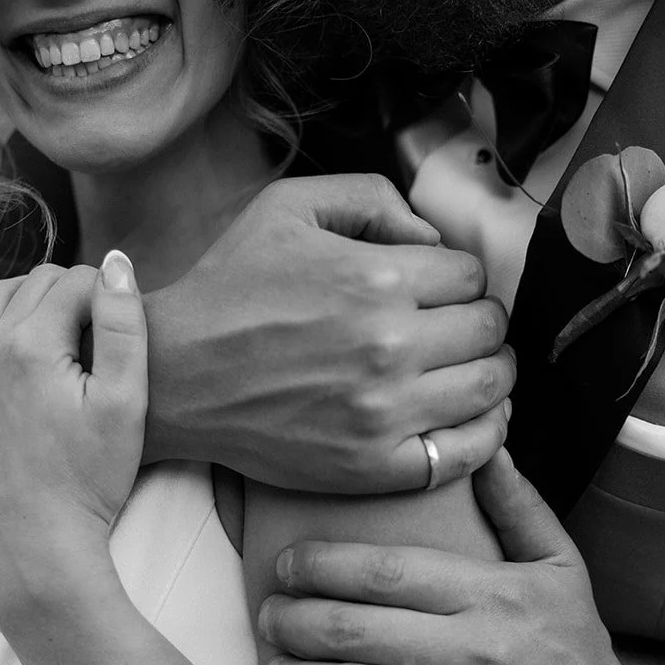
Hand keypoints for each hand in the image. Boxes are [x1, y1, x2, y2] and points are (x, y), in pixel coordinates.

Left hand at [0, 254, 147, 619]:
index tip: (127, 322)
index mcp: (33, 345)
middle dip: (71, 291)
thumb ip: (123, 325)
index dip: (109, 292)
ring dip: (27, 301)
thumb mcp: (125, 401)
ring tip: (62, 331)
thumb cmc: (90, 478)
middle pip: (33, 283)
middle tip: (102, 331)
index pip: (75, 280)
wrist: (41, 544)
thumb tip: (115, 263)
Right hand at [142, 174, 513, 490]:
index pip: (470, 275)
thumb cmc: (228, 288)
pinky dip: (486, 432)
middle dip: (477, 320)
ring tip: (466, 365)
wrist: (173, 375)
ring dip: (490, 371)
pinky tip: (468, 414)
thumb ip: (372, 199)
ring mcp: (385, 412)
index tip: (435, 288)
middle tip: (452, 325)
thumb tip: (431, 234)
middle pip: (488, 328)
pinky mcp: (375, 465)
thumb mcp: (288, 207)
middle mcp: (389, 346)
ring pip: (490, 386)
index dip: (456, 278)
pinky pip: (469, 452)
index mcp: (375, 278)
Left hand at [258, 449, 656, 664]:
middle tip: (268, 615)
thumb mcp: (560, 566)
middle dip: (294, 620)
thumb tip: (485, 445)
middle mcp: (479, 653)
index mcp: (495, 595)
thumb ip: (517, 505)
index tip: (286, 565)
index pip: (386, 571)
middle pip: (356, 629)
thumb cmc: (574, 649)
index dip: (321, 565)